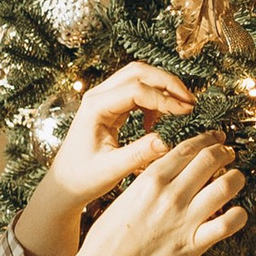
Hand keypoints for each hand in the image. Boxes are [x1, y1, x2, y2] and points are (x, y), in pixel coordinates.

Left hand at [14, 63, 196, 255]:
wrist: (65, 184)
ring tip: (183, 108)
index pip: (136, 89)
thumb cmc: (83, 178)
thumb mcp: (112, 169)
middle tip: (191, 102)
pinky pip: (137, 91)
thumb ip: (140, 154)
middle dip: (168, 83)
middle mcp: (97, 96)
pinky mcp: (111, 106)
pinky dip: (154, 99)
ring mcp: (103, 98)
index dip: (164, 98)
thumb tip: (169, 141)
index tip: (186, 112)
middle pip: (138, 72)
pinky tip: (159, 122)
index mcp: (95, 107)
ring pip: (139, 77)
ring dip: (163, 88)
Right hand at [70, 134, 246, 255]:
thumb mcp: (127, 195)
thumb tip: (175, 170)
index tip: (217, 139)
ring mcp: (184, 218)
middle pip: (211, 159)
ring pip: (226, 185)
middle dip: (225, 152)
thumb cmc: (110, 234)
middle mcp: (171, 194)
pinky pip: (228, 223)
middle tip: (229, 155)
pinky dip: (238, 214)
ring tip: (236, 178)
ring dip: (237, 177)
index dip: (208, 139)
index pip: (189, 147)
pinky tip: (236, 212)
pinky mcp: (193, 244)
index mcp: (152, 179)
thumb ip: (152, 180)